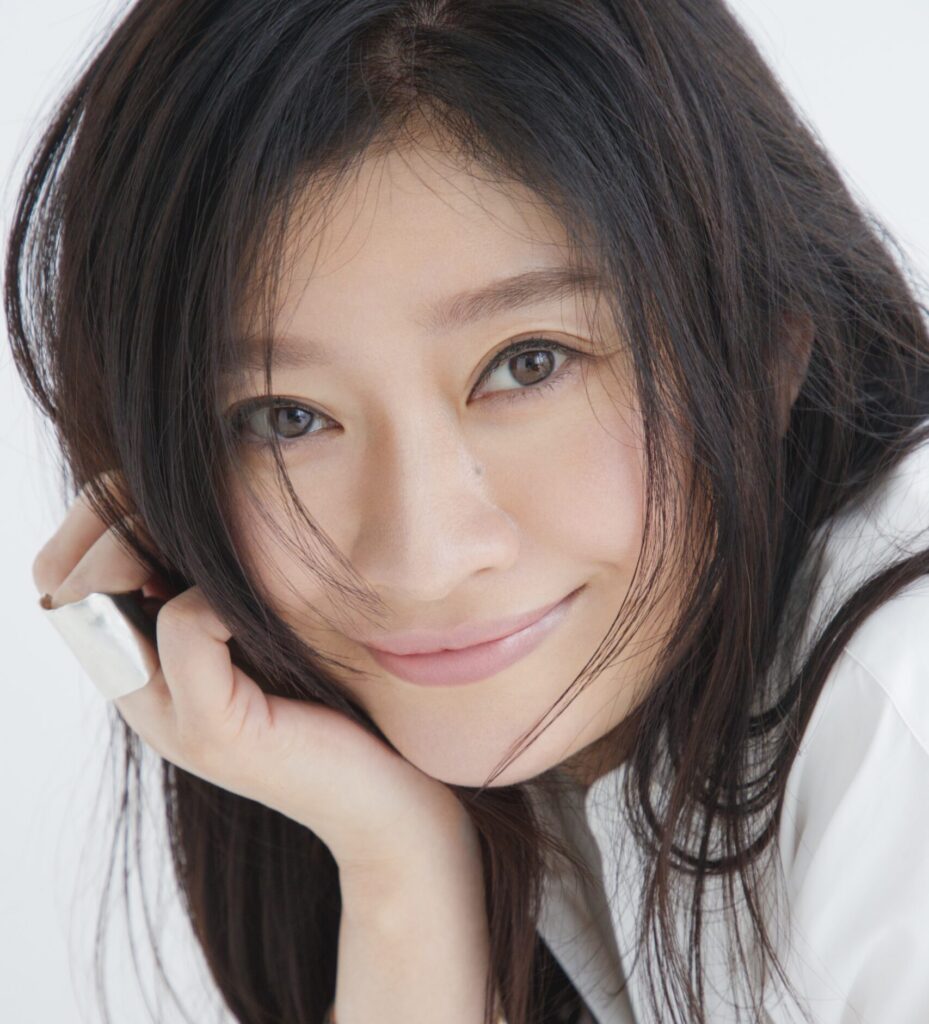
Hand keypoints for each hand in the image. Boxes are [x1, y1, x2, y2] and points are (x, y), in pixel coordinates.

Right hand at [32, 477, 475, 878]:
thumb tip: (204, 506)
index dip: (104, 515)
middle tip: (177, 510)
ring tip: (217, 551)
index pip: (74, 570)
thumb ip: (232, 583)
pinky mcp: (212, 734)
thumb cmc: (343, 696)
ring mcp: (168, 720)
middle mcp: (143, 693)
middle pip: (74, 577)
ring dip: (156, 547)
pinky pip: (182, 627)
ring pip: (111, 594)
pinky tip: (252, 608)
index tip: (166, 500)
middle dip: (114, 521)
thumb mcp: (277, 624)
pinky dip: (214, 599)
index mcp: (151, 665)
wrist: (393, 795)